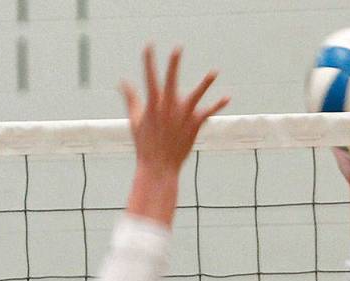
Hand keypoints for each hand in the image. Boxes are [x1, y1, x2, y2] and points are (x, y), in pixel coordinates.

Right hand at [121, 46, 228, 176]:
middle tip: (178, 47)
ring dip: (205, 84)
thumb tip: (122, 82)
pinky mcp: (193, 126)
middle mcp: (168, 108)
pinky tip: (227, 97)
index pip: (149, 78)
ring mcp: (182, 116)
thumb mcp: (135, 120)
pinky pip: (207, 113)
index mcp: (153, 104)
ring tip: (215, 71)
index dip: (149, 61)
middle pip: (171, 81)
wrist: (159, 166)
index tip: (149, 45)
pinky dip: (217, 105)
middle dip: (174, 64)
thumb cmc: (145, 144)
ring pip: (195, 96)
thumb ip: (131, 98)